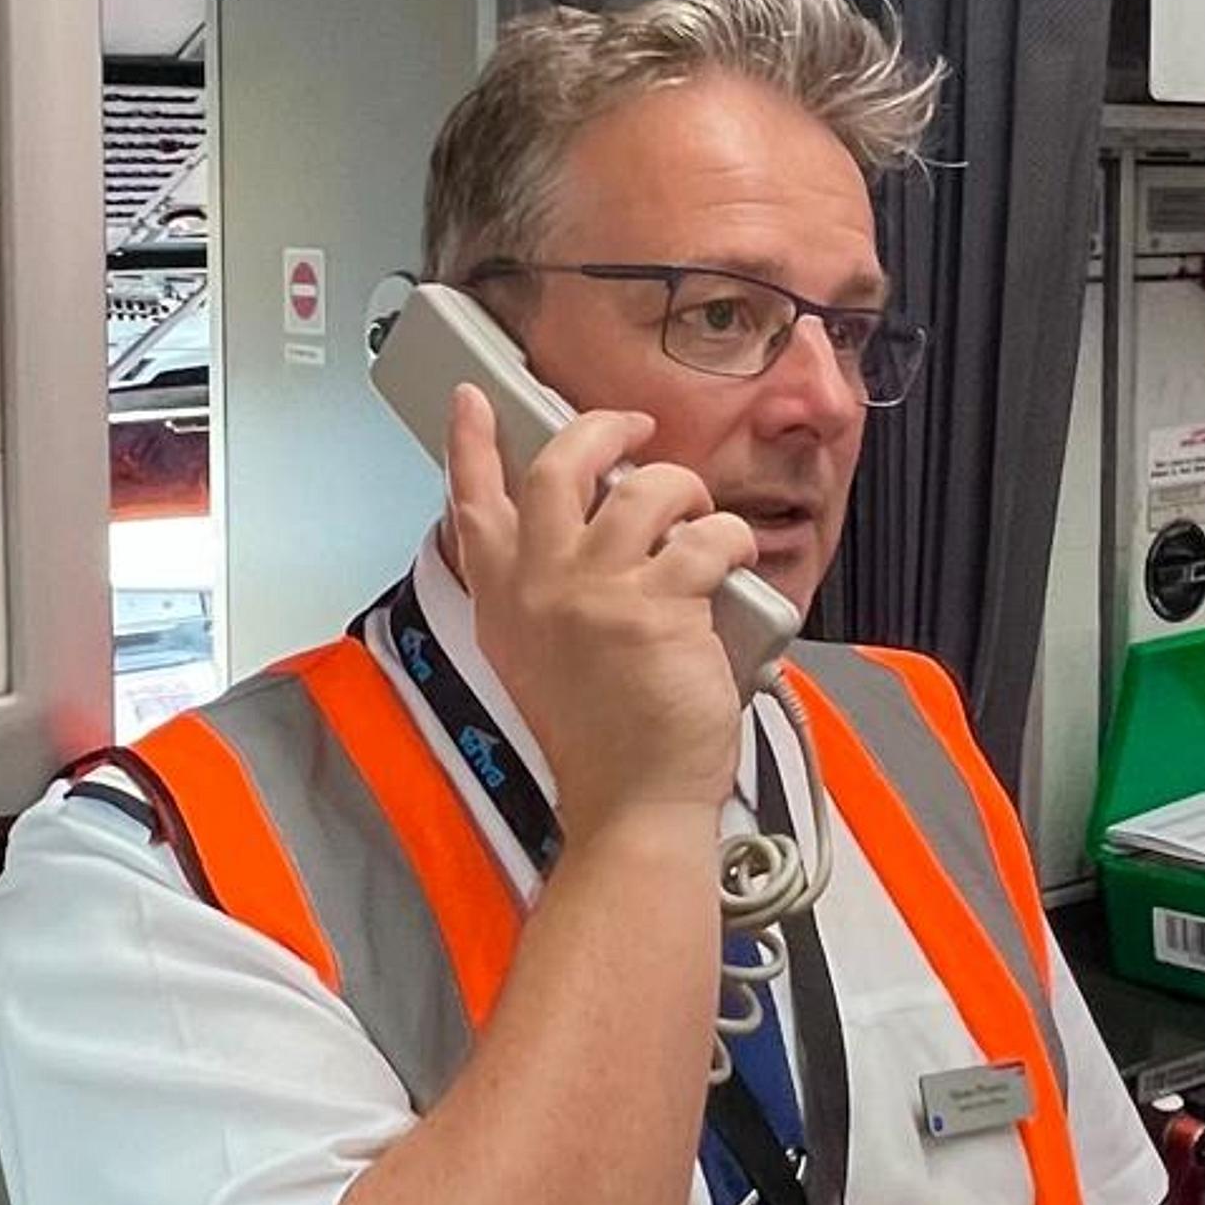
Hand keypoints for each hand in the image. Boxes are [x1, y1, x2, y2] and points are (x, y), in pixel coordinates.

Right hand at [445, 382, 752, 844]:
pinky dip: (730, 539)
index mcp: (504, 602)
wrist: (632, 805)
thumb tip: (583, 529)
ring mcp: (594, 595)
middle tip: (636, 429)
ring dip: (684, 491)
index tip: (471, 399)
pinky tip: (735, 561)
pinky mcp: (656, 609)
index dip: (469, 444)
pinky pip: (705, 537)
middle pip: (556, 466)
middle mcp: (538, 588)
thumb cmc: (602, 739)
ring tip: (699, 519)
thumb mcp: (538, 660)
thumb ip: (541, 595)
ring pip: (644, 489)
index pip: (472, 505)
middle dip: (602, 429)